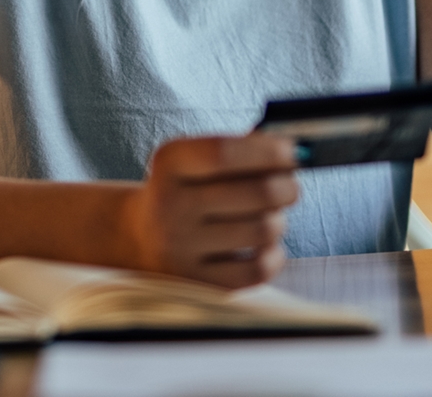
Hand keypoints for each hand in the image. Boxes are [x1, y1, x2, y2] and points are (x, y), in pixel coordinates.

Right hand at [123, 134, 299, 288]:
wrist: (139, 237)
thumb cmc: (186, 190)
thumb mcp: (195, 159)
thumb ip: (240, 149)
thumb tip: (292, 153)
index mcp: (169, 163)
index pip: (223, 153)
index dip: (268, 151)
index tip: (291, 152)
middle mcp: (170, 204)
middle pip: (258, 193)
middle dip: (287, 187)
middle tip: (288, 188)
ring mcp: (180, 247)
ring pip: (264, 230)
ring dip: (278, 221)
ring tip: (267, 218)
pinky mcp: (196, 282)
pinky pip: (258, 270)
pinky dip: (273, 256)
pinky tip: (264, 248)